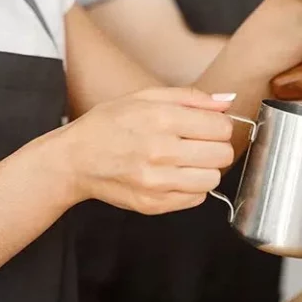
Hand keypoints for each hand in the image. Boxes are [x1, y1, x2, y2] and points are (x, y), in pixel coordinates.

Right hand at [58, 88, 235, 214]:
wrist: (75, 159)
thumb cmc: (109, 124)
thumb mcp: (145, 96)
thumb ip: (189, 97)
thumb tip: (226, 101)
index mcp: (161, 119)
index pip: (221, 128)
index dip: (219, 126)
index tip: (208, 127)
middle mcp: (160, 151)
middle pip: (222, 155)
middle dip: (216, 147)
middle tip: (199, 144)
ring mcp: (156, 182)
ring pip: (213, 179)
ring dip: (206, 169)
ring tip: (186, 161)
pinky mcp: (152, 204)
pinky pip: (196, 199)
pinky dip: (192, 188)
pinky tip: (174, 175)